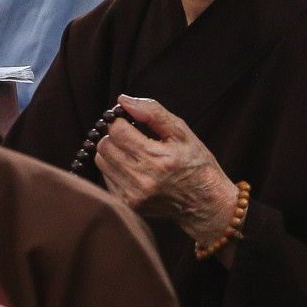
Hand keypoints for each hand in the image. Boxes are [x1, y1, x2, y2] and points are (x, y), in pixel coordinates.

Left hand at [93, 96, 238, 249]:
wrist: (205, 202)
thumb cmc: (195, 162)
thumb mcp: (181, 132)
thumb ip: (152, 112)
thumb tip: (122, 100)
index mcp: (157, 158)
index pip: (117, 131)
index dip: (120, 120)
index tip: (129, 120)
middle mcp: (142, 179)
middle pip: (105, 146)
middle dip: (115, 135)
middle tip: (131, 135)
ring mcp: (132, 196)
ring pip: (101, 161)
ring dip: (112, 151)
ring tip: (133, 151)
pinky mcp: (127, 205)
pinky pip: (106, 177)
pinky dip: (115, 167)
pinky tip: (134, 167)